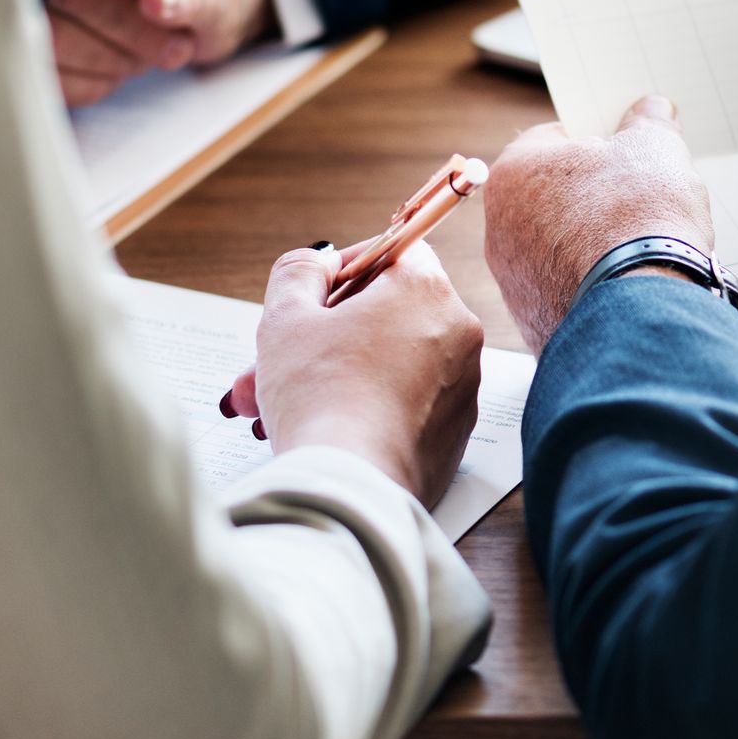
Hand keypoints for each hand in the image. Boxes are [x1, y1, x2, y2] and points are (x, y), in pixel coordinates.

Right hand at [227, 242, 483, 507]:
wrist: (351, 487)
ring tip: (275, 405)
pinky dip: (367, 407)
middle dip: (324, 334)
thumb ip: (299, 272)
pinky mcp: (455, 433)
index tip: (314, 295)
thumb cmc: (318, 397)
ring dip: (335, 374)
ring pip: (390, 363)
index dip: (346, 268)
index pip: (393, 251)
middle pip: (387, 314)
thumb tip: (320, 262)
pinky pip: (406, 404)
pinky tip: (320, 428)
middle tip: (276, 358)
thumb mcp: (286, 318)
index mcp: (425, 290)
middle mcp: (457, 332)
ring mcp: (462, 386)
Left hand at [483, 95, 714, 352]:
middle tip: (639, 195)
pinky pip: (566, 289)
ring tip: (640, 242)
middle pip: (554, 194)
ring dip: (593, 241)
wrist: (640, 312)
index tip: (627, 149)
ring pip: (559, 246)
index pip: (555, 138)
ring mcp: (513, 280)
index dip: (598, 139)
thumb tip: (652, 110)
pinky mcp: (533, 322)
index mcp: (514, 171)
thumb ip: (649, 122)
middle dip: (595, 193)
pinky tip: (629, 282)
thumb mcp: (655, 148)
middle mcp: (499, 227)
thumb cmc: (638, 217)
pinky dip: (594, 284)